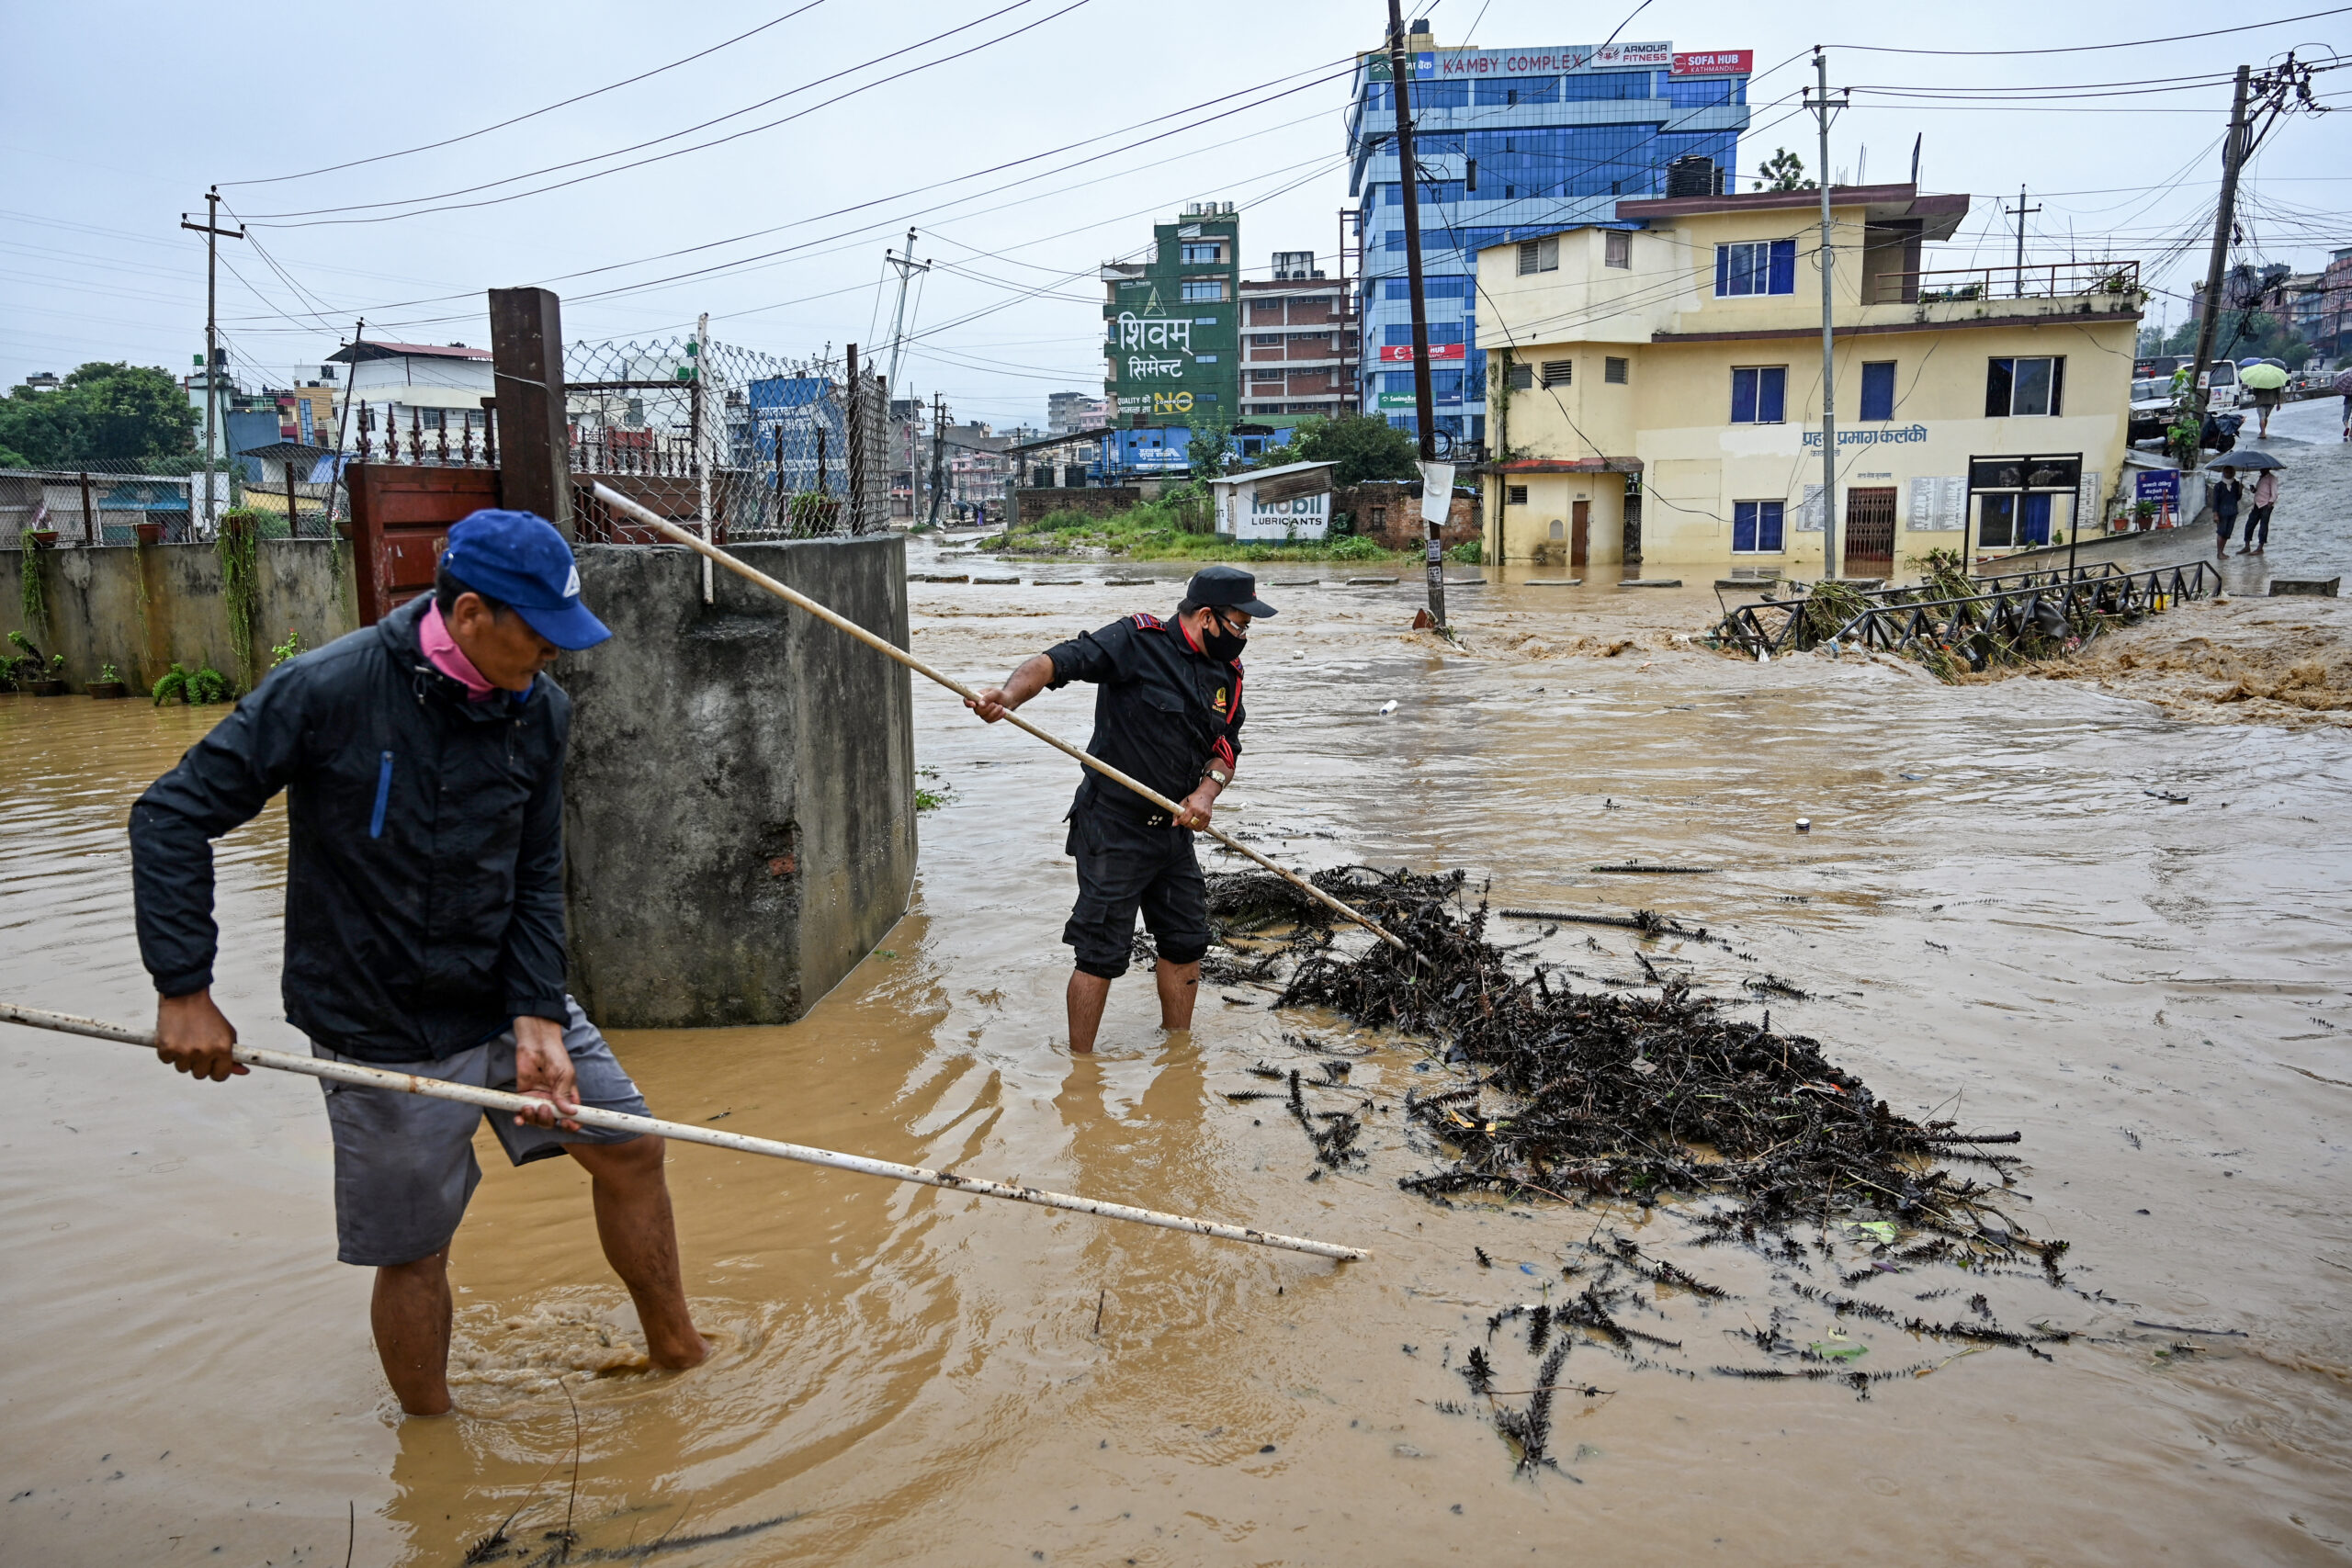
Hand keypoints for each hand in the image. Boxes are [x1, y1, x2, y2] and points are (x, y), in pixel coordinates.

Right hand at [156, 989, 245, 1081]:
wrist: (186, 996)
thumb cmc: (208, 1015)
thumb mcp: (227, 1033)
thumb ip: (234, 1055)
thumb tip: (243, 1072)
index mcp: (222, 1048)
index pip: (220, 1076)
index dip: (216, 1071)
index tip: (213, 1066)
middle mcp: (204, 1051)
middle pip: (200, 1074)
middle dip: (199, 1064)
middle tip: (198, 1047)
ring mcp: (184, 1051)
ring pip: (183, 1068)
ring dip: (183, 1058)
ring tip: (186, 1038)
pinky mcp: (166, 1048)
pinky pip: (167, 1060)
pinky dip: (168, 1051)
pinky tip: (174, 1036)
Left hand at [512, 1014, 580, 1130]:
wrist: (536, 1045)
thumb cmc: (555, 1056)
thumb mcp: (565, 1074)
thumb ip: (564, 1095)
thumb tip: (571, 1113)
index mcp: (568, 1097)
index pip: (573, 1116)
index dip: (572, 1124)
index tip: (568, 1124)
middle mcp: (554, 1101)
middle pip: (553, 1121)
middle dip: (548, 1120)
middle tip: (545, 1108)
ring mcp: (539, 1100)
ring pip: (537, 1120)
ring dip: (533, 1118)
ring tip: (530, 1106)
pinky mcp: (524, 1097)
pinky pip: (522, 1114)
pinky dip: (521, 1118)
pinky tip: (519, 1117)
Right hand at [965, 686, 1016, 722]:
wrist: (1007, 700)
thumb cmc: (1000, 695)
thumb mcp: (995, 693)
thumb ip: (988, 697)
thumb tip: (980, 705)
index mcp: (976, 697)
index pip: (966, 700)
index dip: (968, 703)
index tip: (974, 704)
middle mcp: (977, 706)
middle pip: (977, 711)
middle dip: (987, 709)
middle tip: (995, 704)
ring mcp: (982, 713)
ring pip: (984, 717)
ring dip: (994, 712)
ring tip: (1001, 706)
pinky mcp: (988, 718)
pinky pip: (990, 720)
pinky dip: (997, 716)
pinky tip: (1003, 711)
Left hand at [1174, 785, 1217, 831]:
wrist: (1205, 795)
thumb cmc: (1194, 798)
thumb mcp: (1183, 803)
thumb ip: (1177, 814)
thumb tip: (1174, 824)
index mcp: (1192, 807)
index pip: (1184, 819)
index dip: (1180, 821)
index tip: (1179, 821)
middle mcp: (1199, 812)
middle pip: (1190, 825)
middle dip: (1185, 824)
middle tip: (1184, 820)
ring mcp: (1205, 815)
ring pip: (1196, 828)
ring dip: (1192, 827)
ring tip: (1190, 822)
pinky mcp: (1209, 818)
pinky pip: (1202, 827)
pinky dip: (1198, 827)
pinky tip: (1196, 823)